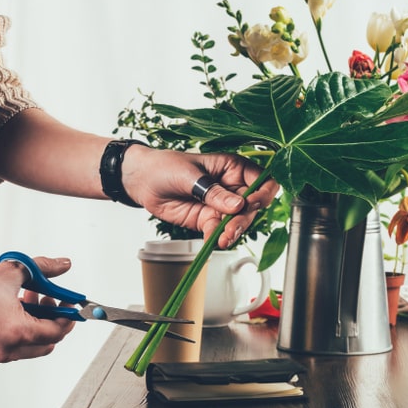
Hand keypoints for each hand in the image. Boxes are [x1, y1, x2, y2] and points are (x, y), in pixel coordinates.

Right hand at [0, 256, 75, 364]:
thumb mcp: (12, 271)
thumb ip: (44, 269)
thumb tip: (63, 265)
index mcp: (17, 331)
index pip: (56, 332)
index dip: (67, 317)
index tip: (68, 304)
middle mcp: (5, 350)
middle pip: (45, 345)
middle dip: (51, 322)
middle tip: (46, 300)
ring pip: (27, 348)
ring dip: (32, 327)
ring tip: (23, 301)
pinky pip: (8, 349)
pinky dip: (14, 333)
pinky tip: (6, 311)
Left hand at [123, 146, 278, 248]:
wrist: (143, 182)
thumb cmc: (167, 167)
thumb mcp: (191, 175)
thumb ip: (213, 191)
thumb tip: (238, 205)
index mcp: (234, 168)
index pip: (263, 180)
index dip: (263, 193)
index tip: (252, 203)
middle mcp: (232, 187)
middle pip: (253, 206)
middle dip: (245, 218)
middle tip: (232, 227)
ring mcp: (221, 206)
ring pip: (239, 222)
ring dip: (234, 231)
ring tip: (223, 238)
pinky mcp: (208, 220)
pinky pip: (220, 231)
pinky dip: (219, 237)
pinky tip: (215, 240)